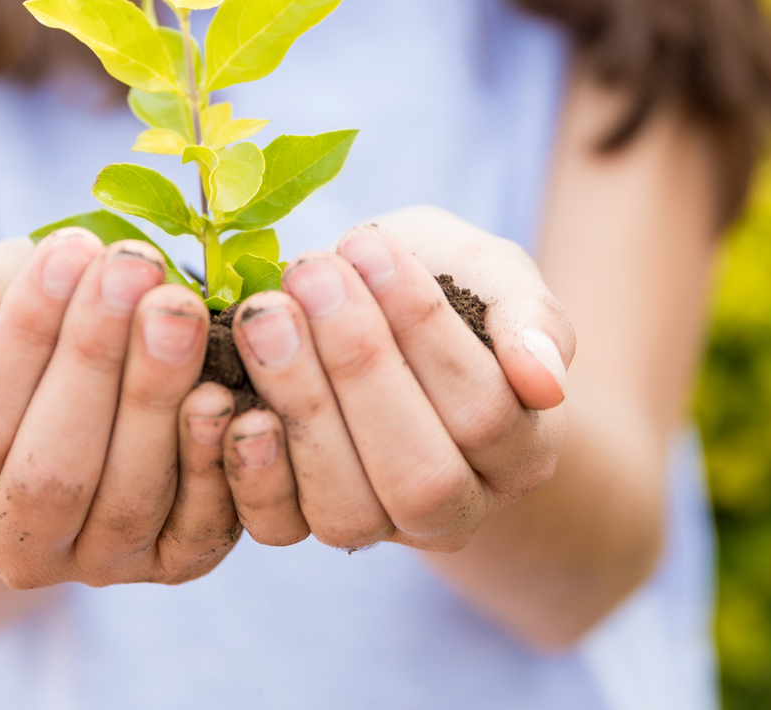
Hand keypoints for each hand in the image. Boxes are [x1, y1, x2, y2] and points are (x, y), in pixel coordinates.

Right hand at [0, 230, 240, 587]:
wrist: (59, 373)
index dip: (24, 339)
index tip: (69, 247)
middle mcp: (13, 553)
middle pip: (54, 471)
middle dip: (97, 360)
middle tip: (135, 265)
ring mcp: (97, 562)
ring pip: (128, 498)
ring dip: (158, 396)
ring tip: (178, 306)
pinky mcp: (173, 559)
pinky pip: (197, 529)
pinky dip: (214, 462)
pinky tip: (224, 388)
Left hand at [220, 206, 573, 552]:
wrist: (376, 309)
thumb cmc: (445, 284)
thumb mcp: (494, 275)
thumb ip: (530, 317)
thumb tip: (546, 380)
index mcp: (521, 450)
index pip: (484, 409)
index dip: (424, 329)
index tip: (368, 244)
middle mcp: (458, 509)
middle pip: (421, 475)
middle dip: (359, 368)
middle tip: (310, 275)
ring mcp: (380, 527)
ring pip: (348, 510)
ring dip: (300, 405)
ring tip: (265, 313)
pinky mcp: (304, 525)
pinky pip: (277, 527)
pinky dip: (248, 467)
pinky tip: (225, 391)